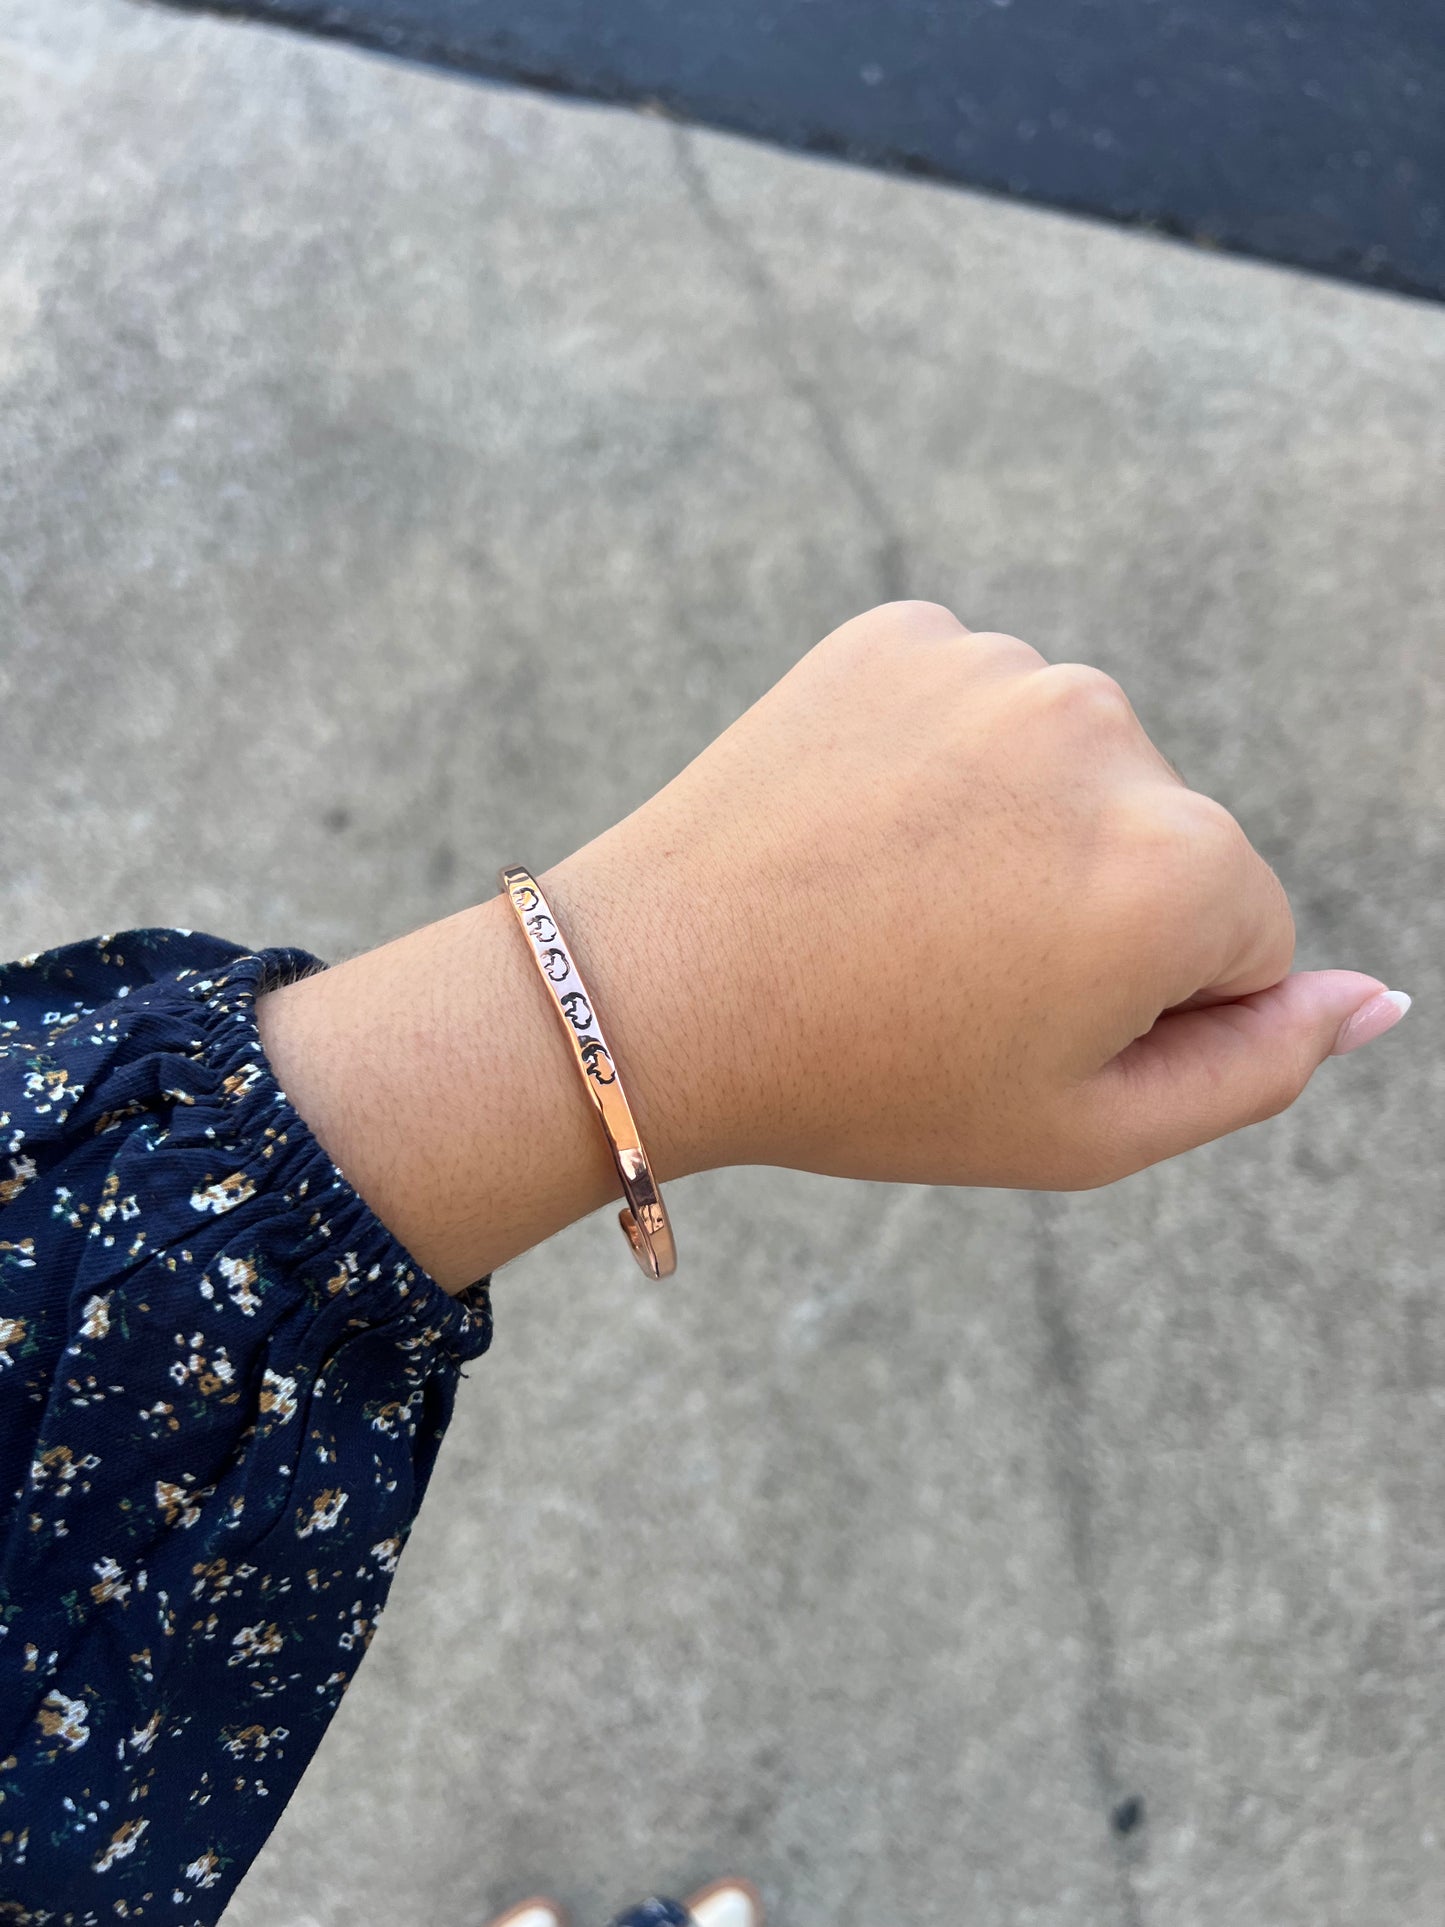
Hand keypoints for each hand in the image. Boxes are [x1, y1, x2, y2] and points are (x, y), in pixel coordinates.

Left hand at [550, 601, 1406, 1191]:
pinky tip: (862, 826)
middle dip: (1088, 904)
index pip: (1244, 935)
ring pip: (1069, 766)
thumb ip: (1260, 1068)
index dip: (1141, 999)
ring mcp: (997, 665)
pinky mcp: (902, 631)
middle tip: (946, 967)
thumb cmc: (873, 1081)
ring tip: (895, 899)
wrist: (655, 992)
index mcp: (1177, 865)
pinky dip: (939, 762)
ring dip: (1014, 827)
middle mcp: (1109, 731)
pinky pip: (976, 705)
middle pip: (1162, 835)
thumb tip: (1378, 998)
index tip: (1022, 1019)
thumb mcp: (1083, 1128)